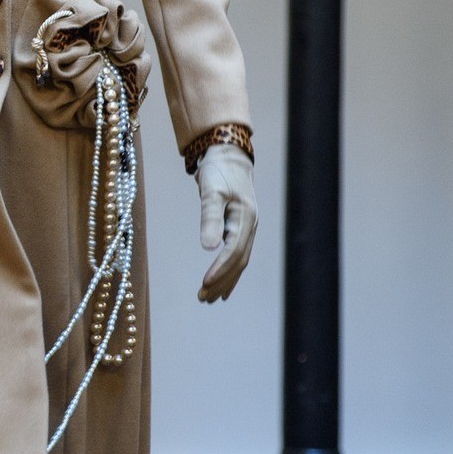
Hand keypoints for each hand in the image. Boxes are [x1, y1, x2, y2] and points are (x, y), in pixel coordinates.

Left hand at [196, 143, 257, 302]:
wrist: (227, 155)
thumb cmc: (217, 171)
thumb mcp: (210, 192)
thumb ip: (209, 218)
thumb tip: (207, 247)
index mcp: (245, 219)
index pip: (234, 252)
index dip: (220, 270)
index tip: (205, 284)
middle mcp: (250, 226)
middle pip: (238, 262)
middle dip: (221, 281)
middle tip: (202, 298)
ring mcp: (247, 228)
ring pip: (239, 261)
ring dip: (225, 280)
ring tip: (208, 298)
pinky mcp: (241, 228)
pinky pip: (237, 255)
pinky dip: (229, 271)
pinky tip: (220, 284)